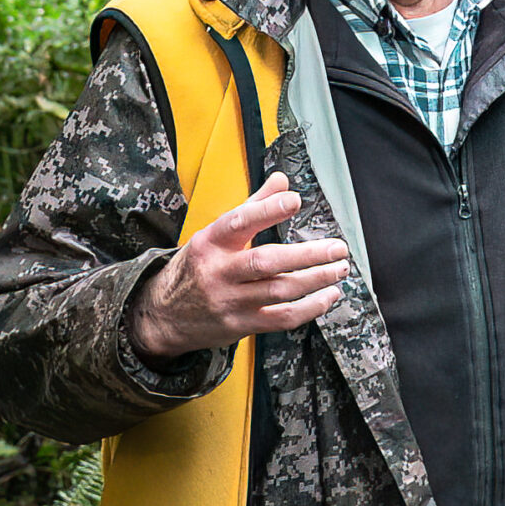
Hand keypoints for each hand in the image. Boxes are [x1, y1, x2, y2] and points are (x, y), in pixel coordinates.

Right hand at [128, 173, 351, 361]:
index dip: (266, 211)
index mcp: (210, 243)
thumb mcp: (213, 235)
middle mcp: (218, 272)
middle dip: (308, 255)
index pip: (238, 222)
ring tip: (339, 269)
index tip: (294, 200)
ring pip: (279, 290)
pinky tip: (327, 296)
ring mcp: (229, 301)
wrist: (165, 315)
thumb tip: (281, 180)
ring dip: (316, 280)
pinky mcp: (240, 325)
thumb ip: (251, 206)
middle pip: (266, 261)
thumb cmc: (197, 267)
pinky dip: (310, 308)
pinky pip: (281, 318)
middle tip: (337, 248)